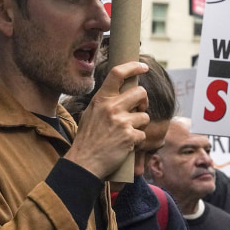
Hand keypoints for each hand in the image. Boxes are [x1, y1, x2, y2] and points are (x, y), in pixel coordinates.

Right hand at [65, 61, 149, 178]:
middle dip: (144, 102)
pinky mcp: (130, 136)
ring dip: (140, 125)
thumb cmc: (88, 139)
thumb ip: (105, 102)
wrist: (84, 162)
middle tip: (139, 110)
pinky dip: (137, 141)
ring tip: (126, 133)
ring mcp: (122, 121)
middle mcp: (112, 107)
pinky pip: (143, 134)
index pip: (118, 73)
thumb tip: (122, 94)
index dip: (133, 67)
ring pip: (145, 116)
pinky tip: (125, 145)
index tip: (143, 67)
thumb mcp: (91, 113)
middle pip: (141, 92)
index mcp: (101, 99)